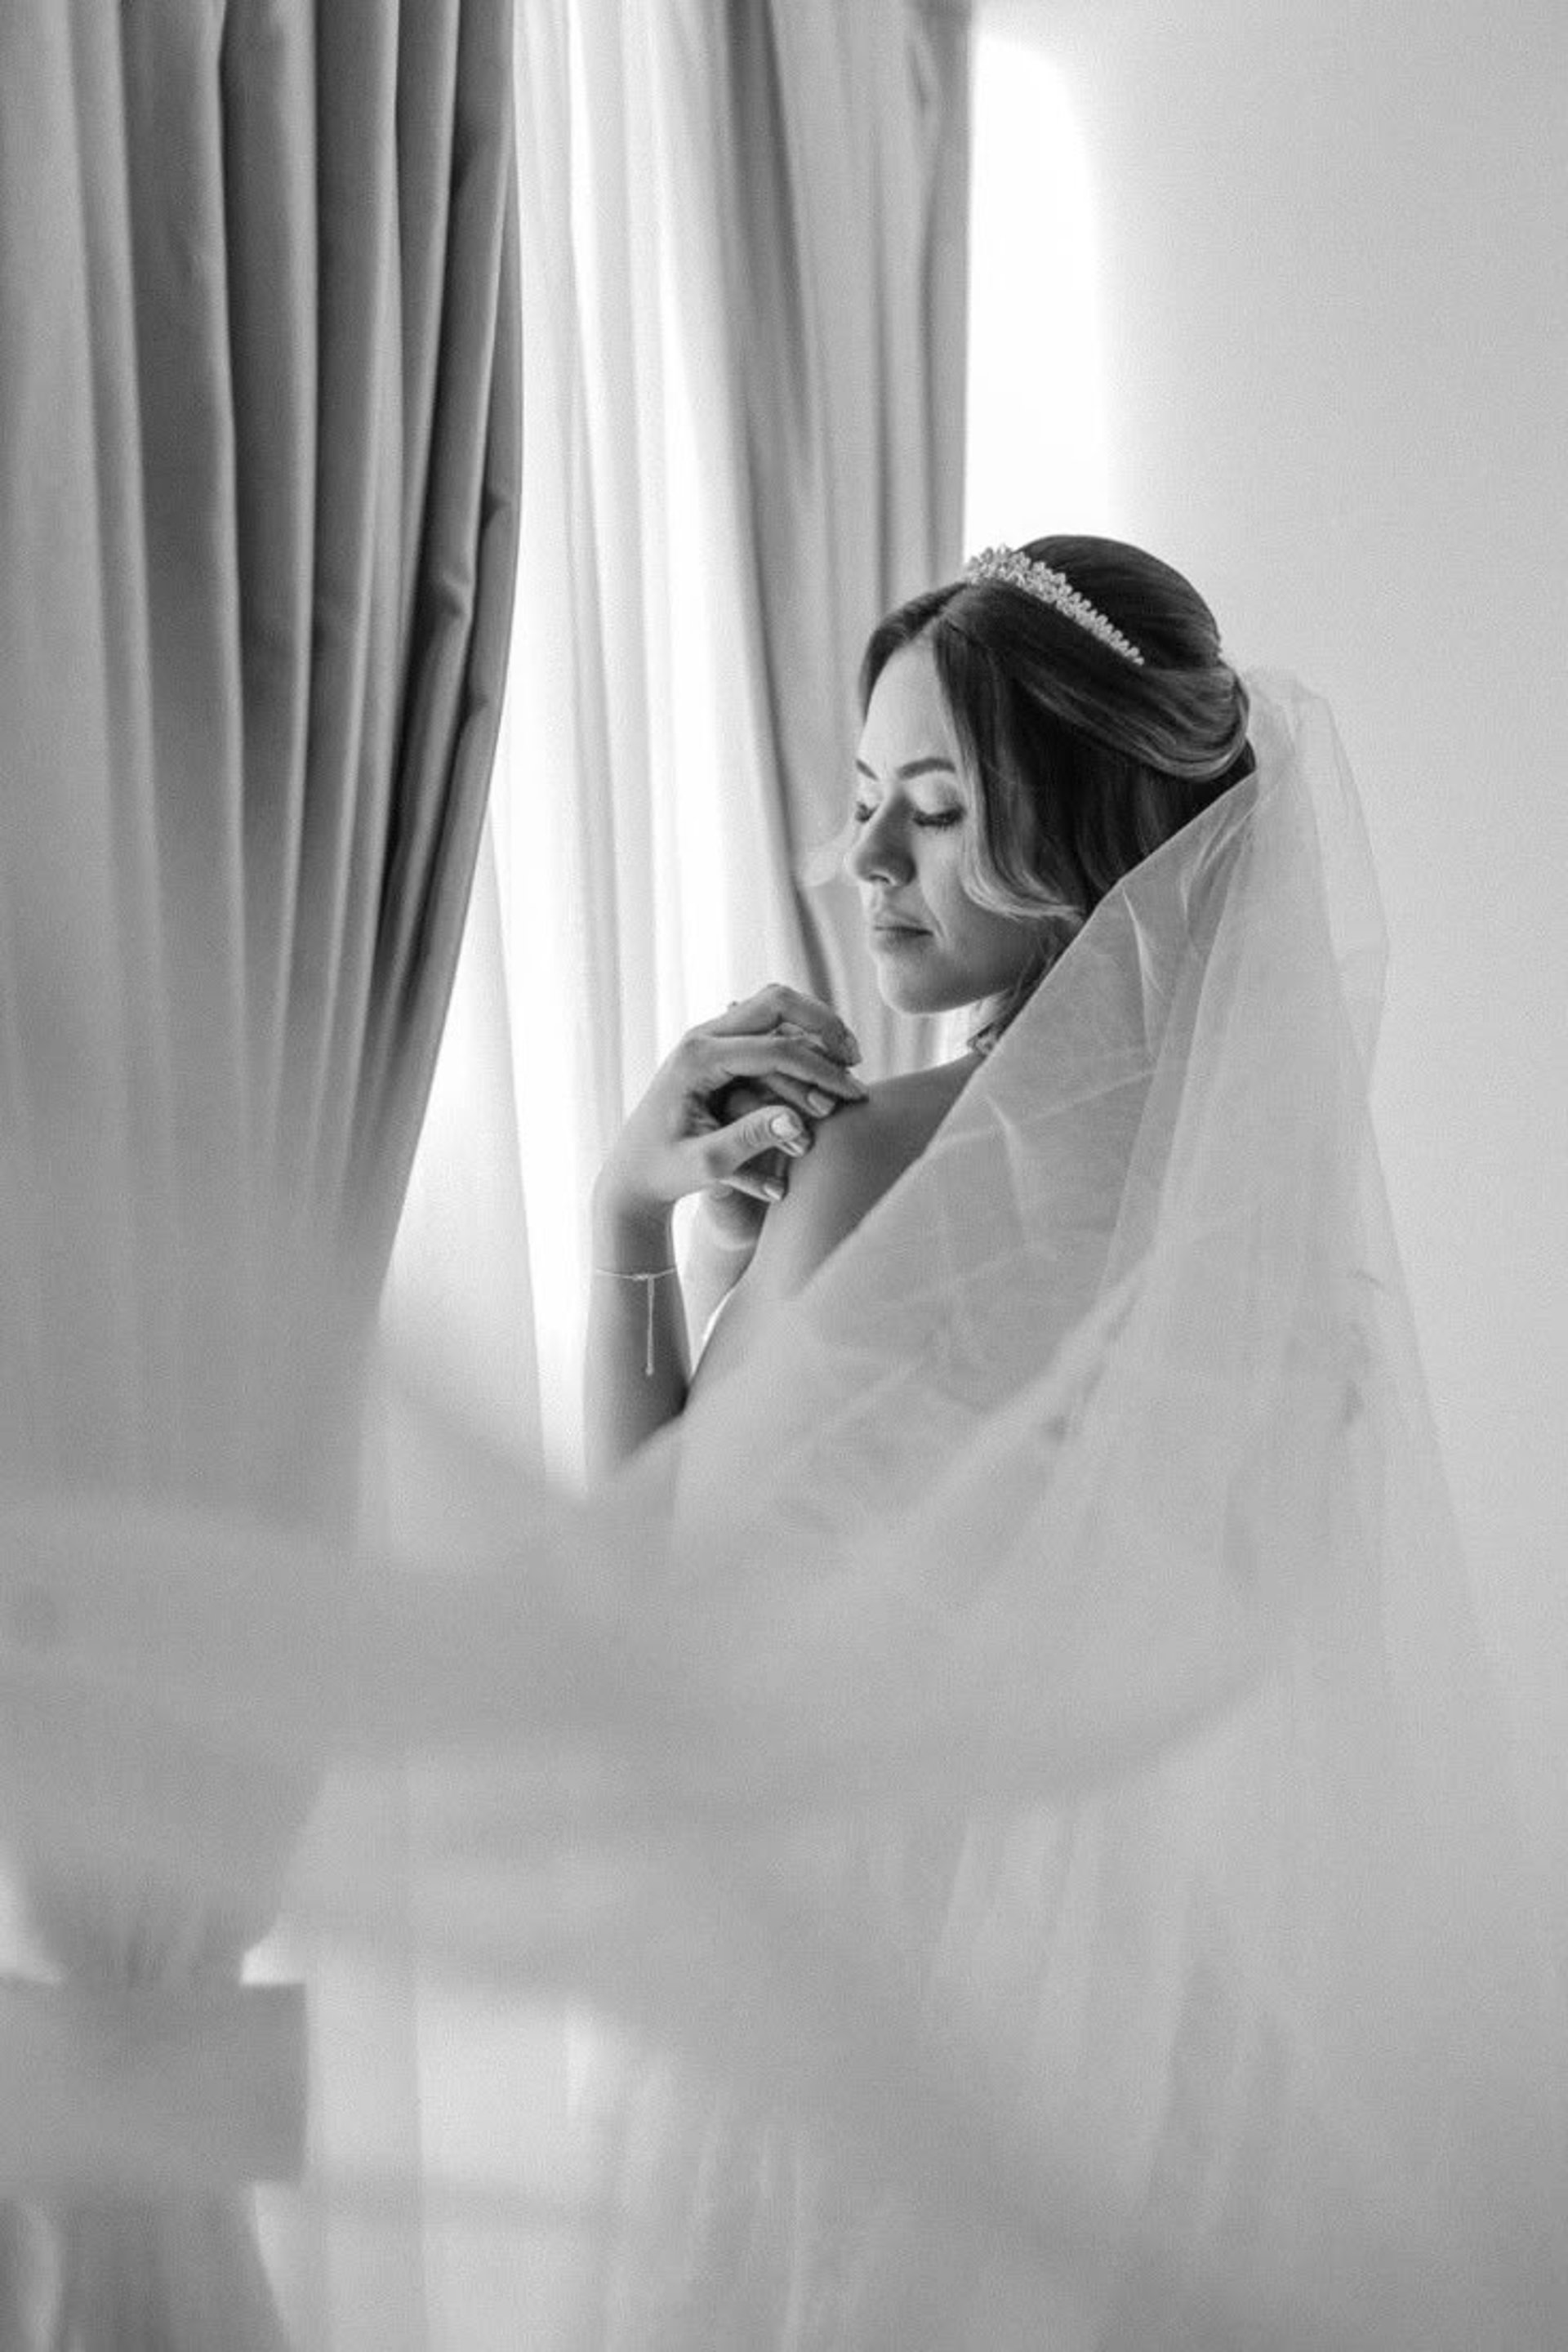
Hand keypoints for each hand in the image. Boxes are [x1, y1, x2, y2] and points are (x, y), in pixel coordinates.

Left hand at [595, 984, 864, 1231]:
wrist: (631, 1173)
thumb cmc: (664, 1173)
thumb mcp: (705, 1166)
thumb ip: (749, 1141)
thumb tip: (797, 1120)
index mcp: (697, 1059)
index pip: (776, 1048)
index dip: (821, 1069)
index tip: (853, 1093)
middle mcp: (701, 1036)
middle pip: (777, 1001)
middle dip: (824, 1024)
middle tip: (855, 1058)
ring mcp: (708, 1037)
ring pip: (773, 1006)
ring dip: (814, 1026)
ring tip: (848, 1059)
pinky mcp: (716, 1048)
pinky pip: (765, 1024)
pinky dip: (798, 1035)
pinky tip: (823, 1061)